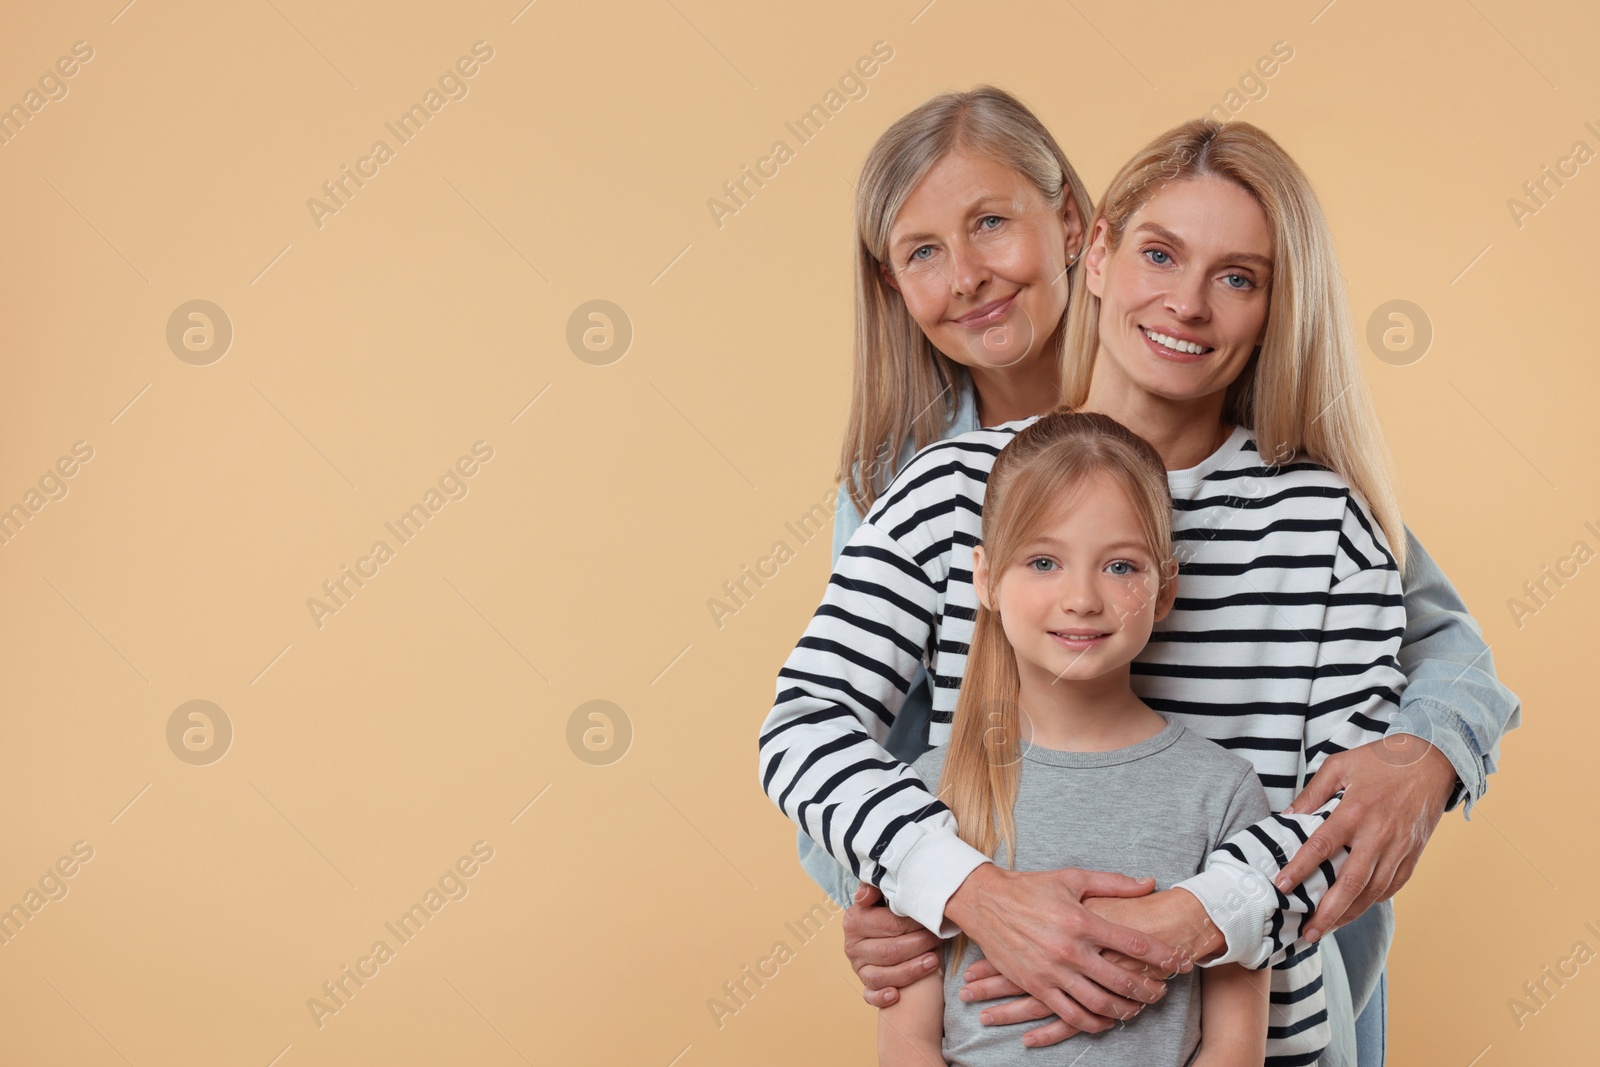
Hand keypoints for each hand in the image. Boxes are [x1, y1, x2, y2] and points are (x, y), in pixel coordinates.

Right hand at [843, 884, 941, 1007]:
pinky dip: (881, 997)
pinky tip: (896, 995)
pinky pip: (869, 996)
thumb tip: (865, 895)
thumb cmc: (889, 912)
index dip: (914, 924)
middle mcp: (852, 947)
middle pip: (888, 951)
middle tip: (940, 940)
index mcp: (854, 921)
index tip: (933, 921)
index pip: (888, 925)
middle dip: (918, 946)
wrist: (885, 933)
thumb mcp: (882, 896)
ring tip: (934, 962)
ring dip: (910, 971)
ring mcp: (858, 969)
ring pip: (881, 975)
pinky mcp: (865, 986)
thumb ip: (877, 889)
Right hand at [957, 889, 1218, 1046]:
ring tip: (1138, 1008)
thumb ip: (1113, 883)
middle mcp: (1069, 950)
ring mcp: (1052, 972)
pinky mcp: (1036, 986)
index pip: (1133, 944)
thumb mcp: (1072, 877)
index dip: (1163, 955)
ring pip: (1099, 1004)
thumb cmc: (1030, 887)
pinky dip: (1093, 1023)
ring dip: (1125, 1010)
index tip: (1180, 962)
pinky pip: (1070, 1015)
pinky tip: (1106, 1020)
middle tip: (1162, 991)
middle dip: (1149, 989)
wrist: (984, 902)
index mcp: (1081, 921)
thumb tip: (1148, 883)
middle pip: (1121, 980)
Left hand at [1275, 735, 1455, 940]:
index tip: (1281, 887)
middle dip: (1327, 912)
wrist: (1432, 762)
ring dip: (1348, 914)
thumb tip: (1287, 817)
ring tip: (1326, 929)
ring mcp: (1399, 849)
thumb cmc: (1382, 761)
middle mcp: (1378, 835)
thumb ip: (1312, 792)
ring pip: (1372, 892)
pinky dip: (1371, 902)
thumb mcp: (1340, 765)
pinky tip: (1355, 910)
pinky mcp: (1412, 856)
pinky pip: (1390, 887)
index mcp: (1355, 811)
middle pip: (1349, 883)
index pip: (1321, 846)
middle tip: (1307, 933)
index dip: (1299, 869)